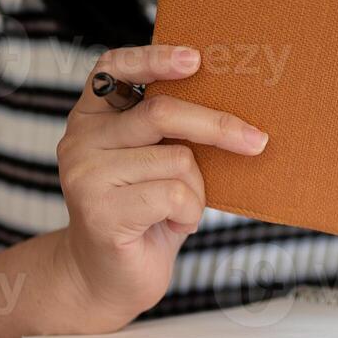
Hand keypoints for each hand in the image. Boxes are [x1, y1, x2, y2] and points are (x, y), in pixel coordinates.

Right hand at [53, 44, 268, 324]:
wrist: (109, 279)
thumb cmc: (144, 214)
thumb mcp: (155, 162)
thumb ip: (169, 131)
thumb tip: (231, 102)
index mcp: (91, 117)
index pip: (113, 67)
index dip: (154, 58)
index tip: (196, 59)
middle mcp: (79, 139)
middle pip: (161, 113)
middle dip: (217, 126)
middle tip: (257, 141)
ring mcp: (84, 174)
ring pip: (176, 159)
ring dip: (197, 189)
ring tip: (178, 209)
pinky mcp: (99, 210)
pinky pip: (174, 194)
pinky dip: (189, 213)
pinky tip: (170, 226)